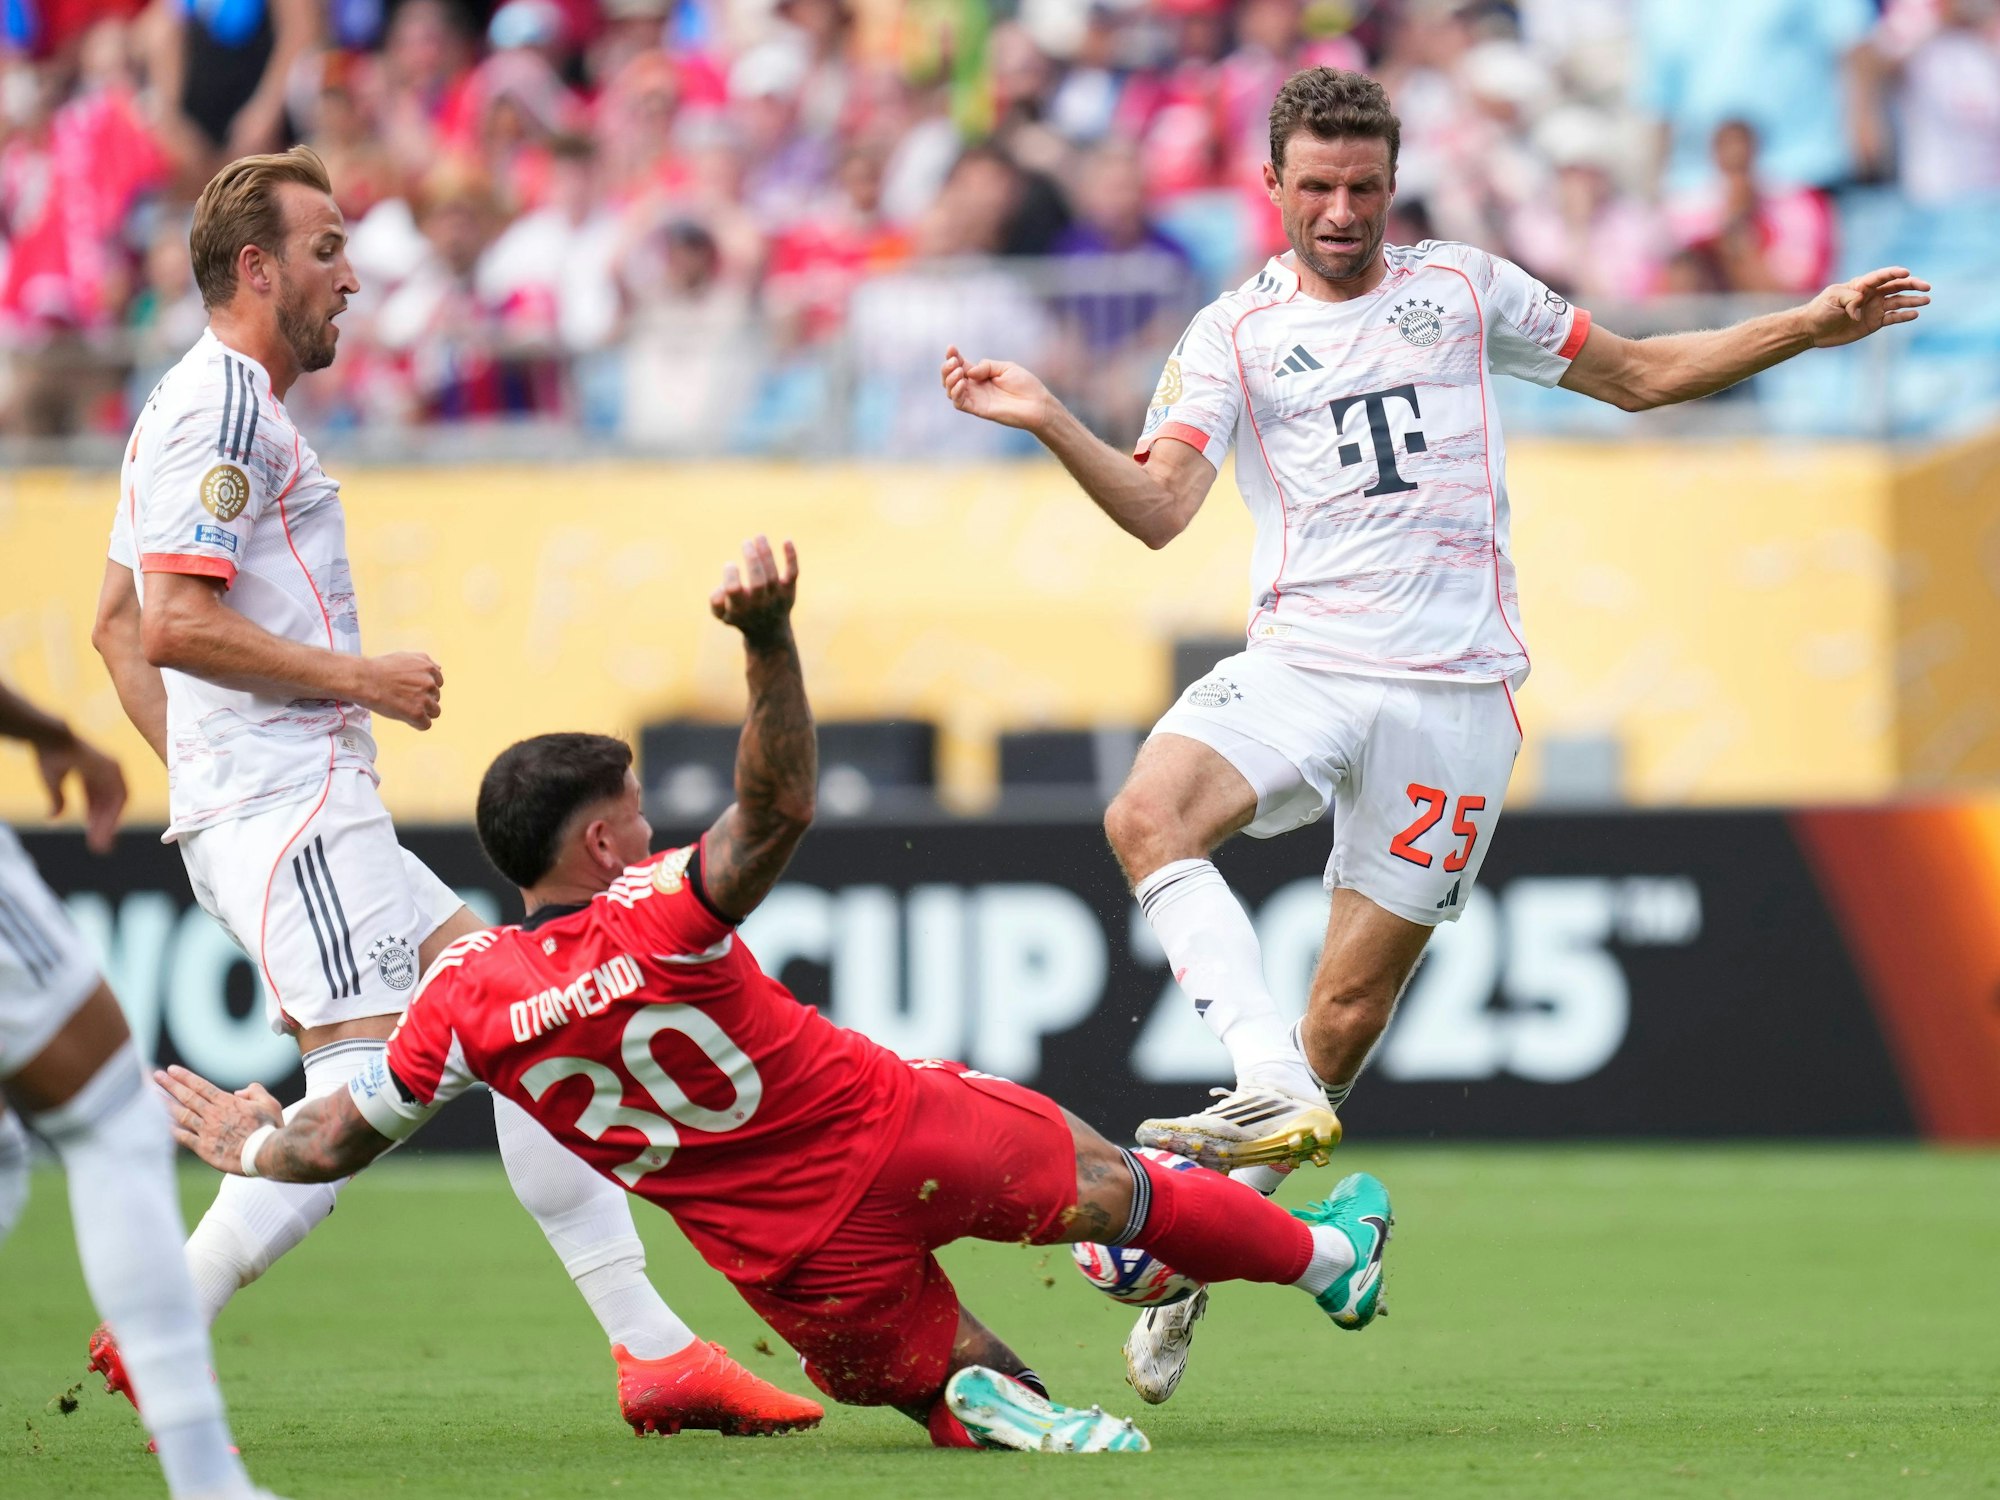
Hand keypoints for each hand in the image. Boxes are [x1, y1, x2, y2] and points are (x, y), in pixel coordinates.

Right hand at [34, 732, 126, 854]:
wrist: (52, 739)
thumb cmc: (49, 756)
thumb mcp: (54, 784)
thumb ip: (59, 801)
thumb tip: (53, 819)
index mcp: (90, 773)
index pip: (97, 801)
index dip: (95, 817)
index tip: (92, 833)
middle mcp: (104, 772)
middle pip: (107, 804)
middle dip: (103, 825)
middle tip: (99, 844)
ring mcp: (112, 770)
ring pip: (115, 804)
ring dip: (109, 824)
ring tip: (101, 842)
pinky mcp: (114, 770)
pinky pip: (120, 797)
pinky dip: (113, 814)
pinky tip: (105, 829)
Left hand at [156, 1065, 283, 1174]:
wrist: (265, 1153)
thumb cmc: (269, 1128)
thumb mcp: (269, 1103)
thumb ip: (255, 1091)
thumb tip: (239, 1091)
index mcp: (227, 1102)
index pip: (201, 1086)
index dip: (185, 1077)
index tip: (171, 1070)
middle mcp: (213, 1114)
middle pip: (187, 1097)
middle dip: (170, 1085)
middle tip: (156, 1076)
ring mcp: (206, 1132)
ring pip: (181, 1115)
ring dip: (165, 1104)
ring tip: (152, 1095)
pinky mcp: (204, 1149)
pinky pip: (184, 1137)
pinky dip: (172, 1130)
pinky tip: (162, 1124)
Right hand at [355, 652, 442, 730]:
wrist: (364, 680)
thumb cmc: (380, 669)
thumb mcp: (405, 657)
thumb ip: (423, 663)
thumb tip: (438, 669)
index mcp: (428, 668)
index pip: (438, 683)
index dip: (424, 688)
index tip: (412, 690)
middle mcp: (430, 682)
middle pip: (435, 697)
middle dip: (423, 699)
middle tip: (404, 699)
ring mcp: (424, 698)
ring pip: (434, 712)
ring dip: (422, 712)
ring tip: (405, 708)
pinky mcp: (417, 713)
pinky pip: (425, 724)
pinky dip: (417, 724)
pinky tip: (405, 717)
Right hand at [710, 536, 798, 647]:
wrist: (768, 631)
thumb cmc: (740, 615)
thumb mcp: (722, 614)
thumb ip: (716, 602)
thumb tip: (722, 588)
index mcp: (740, 608)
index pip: (734, 590)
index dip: (731, 575)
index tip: (730, 564)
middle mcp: (759, 603)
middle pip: (758, 581)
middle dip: (752, 560)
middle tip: (745, 542)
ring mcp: (776, 597)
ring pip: (773, 574)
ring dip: (766, 553)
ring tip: (759, 537)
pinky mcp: (789, 590)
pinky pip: (792, 573)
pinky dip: (791, 557)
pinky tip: (787, 540)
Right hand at [941, 345, 1055, 431]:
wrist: (1037, 404)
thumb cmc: (1026, 385)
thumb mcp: (1006, 367)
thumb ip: (986, 366)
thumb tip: (969, 371)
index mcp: (981, 374)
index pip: (961, 365)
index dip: (953, 356)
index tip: (951, 347)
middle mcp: (976, 387)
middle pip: (951, 378)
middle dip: (947, 368)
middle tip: (954, 361)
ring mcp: (976, 399)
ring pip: (951, 391)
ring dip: (949, 380)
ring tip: (959, 372)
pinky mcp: (978, 410)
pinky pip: (959, 403)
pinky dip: (956, 393)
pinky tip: (963, 383)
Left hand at [1804, 266, 1930, 348]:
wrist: (1812, 329)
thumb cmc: (1820, 310)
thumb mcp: (1832, 299)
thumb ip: (1850, 299)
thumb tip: (1861, 311)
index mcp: (1861, 285)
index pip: (1882, 276)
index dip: (1894, 273)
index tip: (1906, 272)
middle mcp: (1871, 294)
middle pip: (1896, 286)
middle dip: (1912, 285)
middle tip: (1926, 286)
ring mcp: (1874, 308)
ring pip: (1898, 301)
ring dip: (1913, 300)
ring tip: (1927, 300)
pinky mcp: (1874, 322)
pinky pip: (1893, 318)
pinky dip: (1904, 316)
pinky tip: (1915, 314)